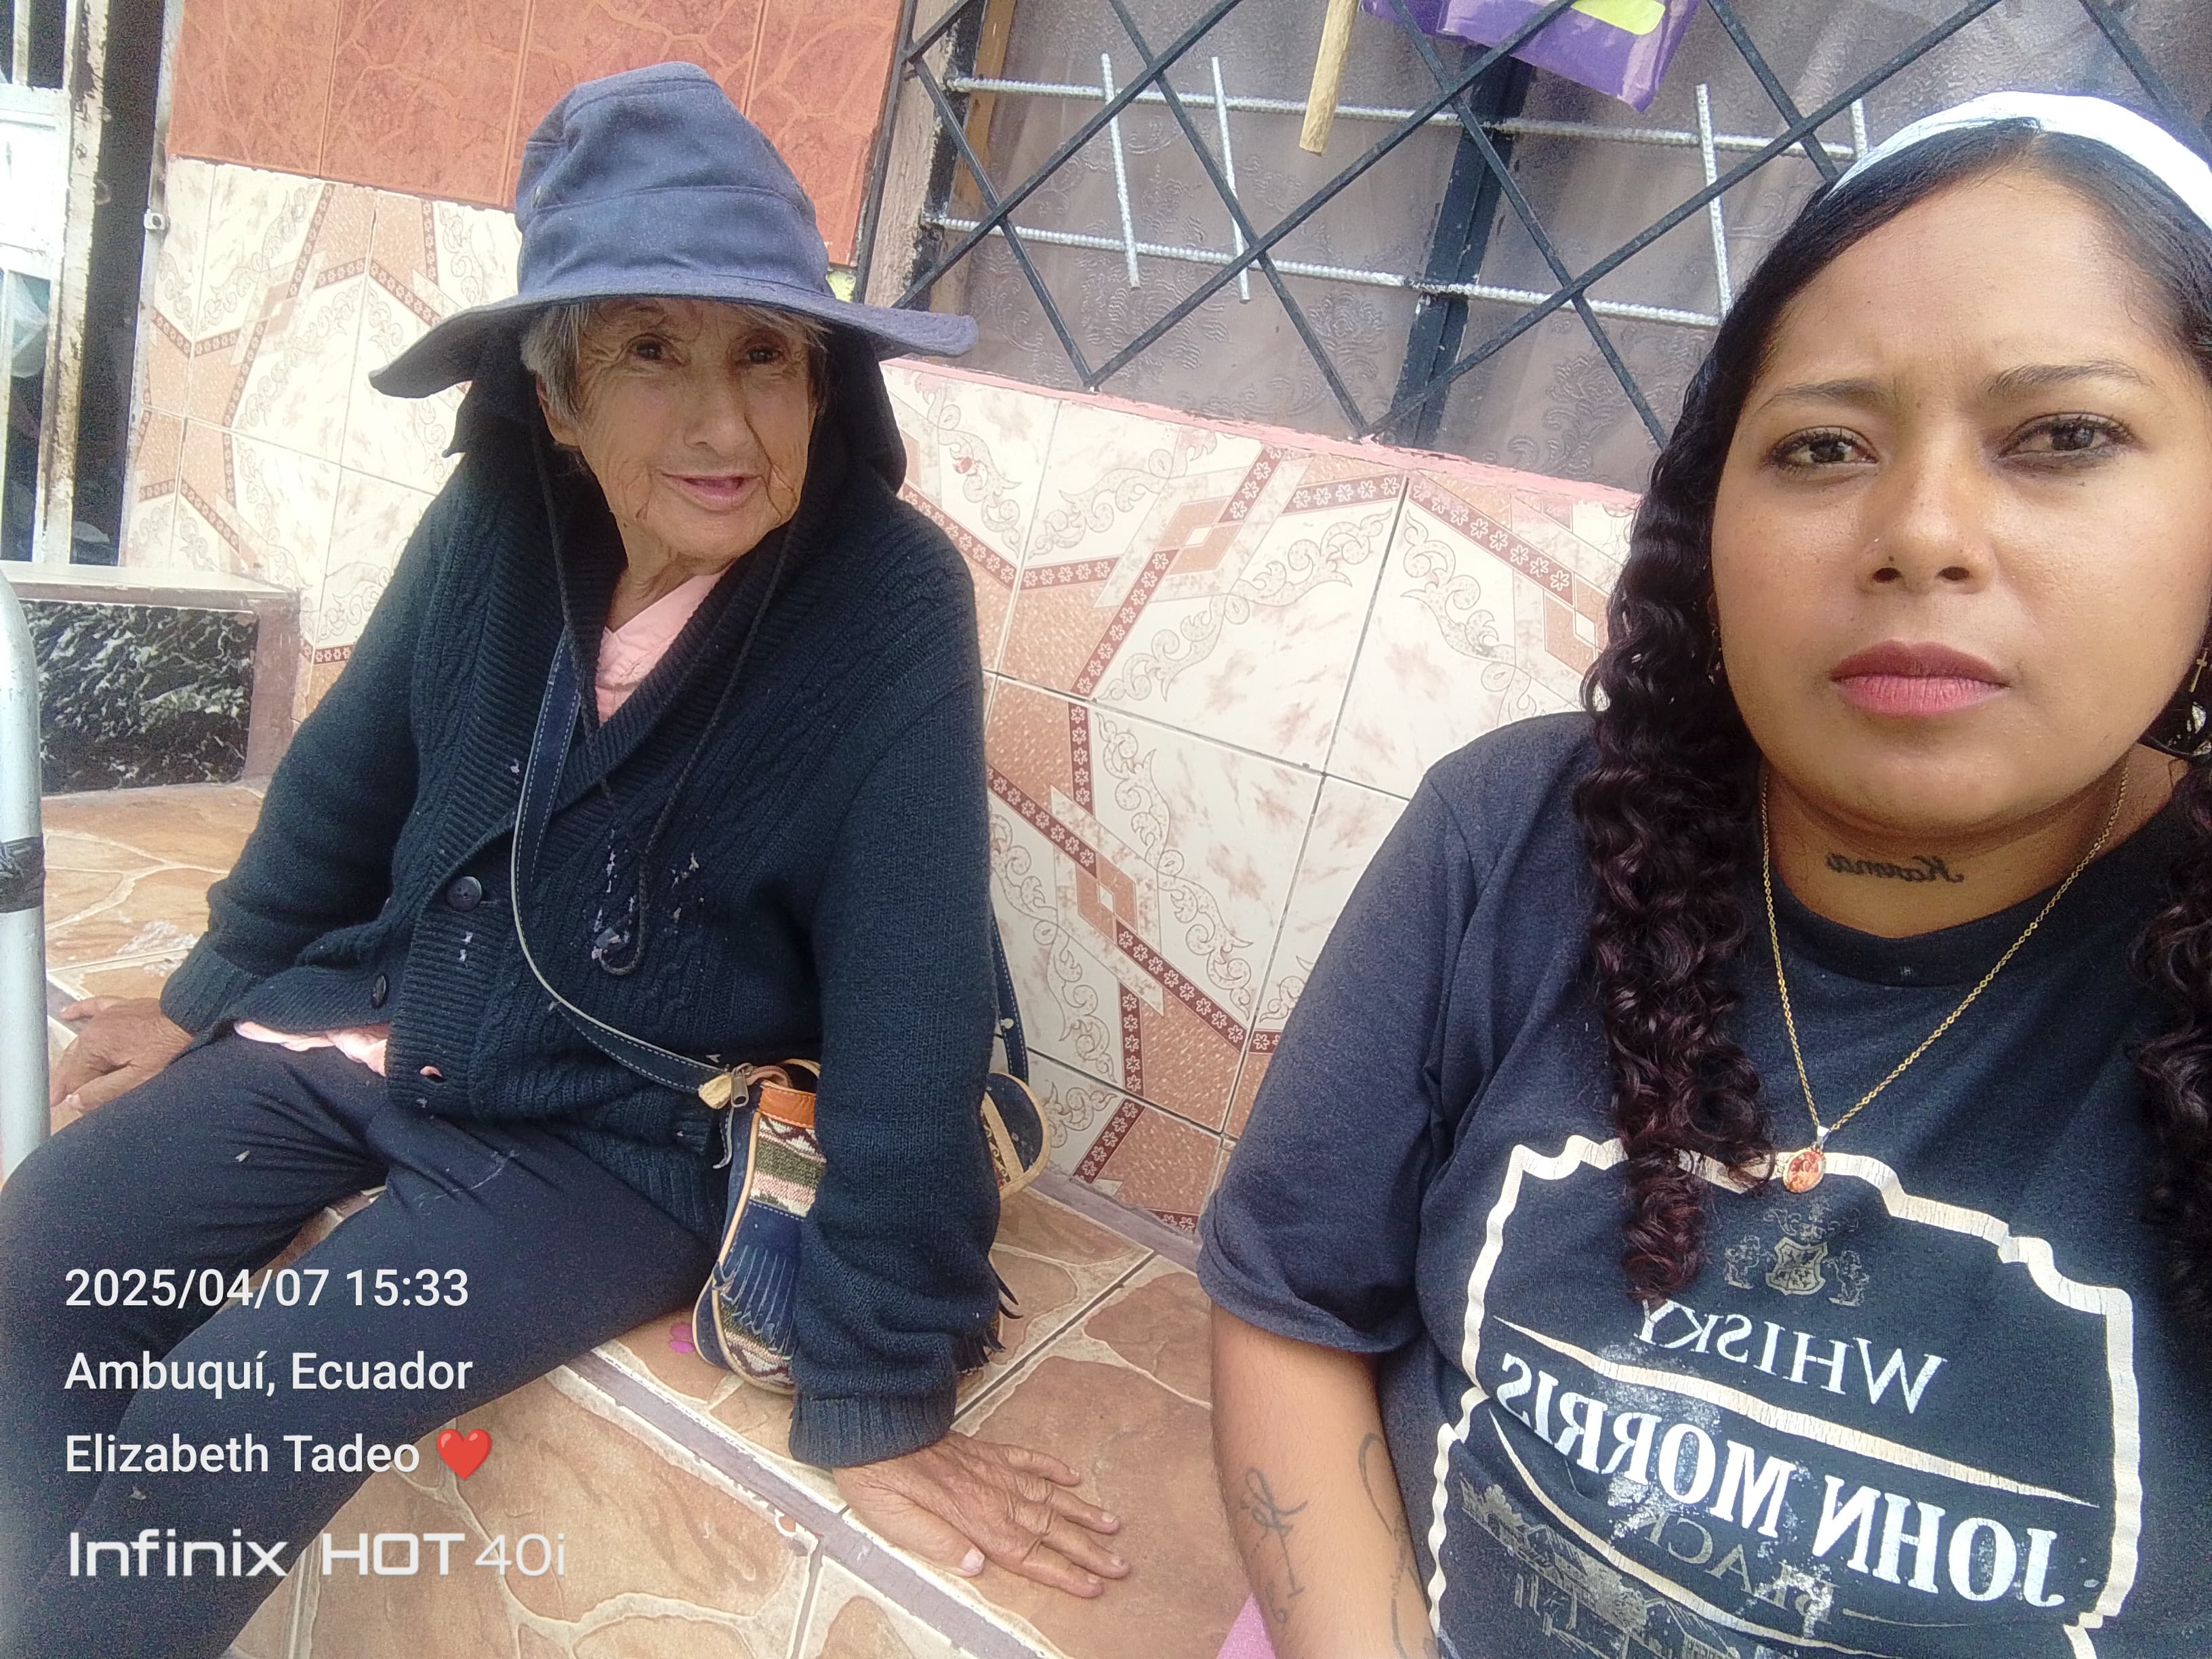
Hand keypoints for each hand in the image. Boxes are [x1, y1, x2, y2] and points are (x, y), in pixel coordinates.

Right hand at [50, 996, 191, 1113]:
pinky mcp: (123, 1006)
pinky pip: (95, 1006)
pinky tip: (66, 1014)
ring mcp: (108, 1014)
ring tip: (66, 1080)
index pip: (75, 1078)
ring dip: (75, 1060)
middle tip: (64, 1102)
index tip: (83, 1110)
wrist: (197, 1019)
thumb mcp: (138, 1080)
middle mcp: (95, 1027)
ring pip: (82, 1040)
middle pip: (76, 1061)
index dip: (78, 1096)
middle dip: (72, 1082)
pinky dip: (80, 1011)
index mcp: (94, 1045)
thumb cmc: (170, 1052)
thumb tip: (73, 1100)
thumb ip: (103, 1092)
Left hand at [835, 1432, 1128, 1598]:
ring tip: (1113, 1525)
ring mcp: (992, 1469)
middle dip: (1088, 1550)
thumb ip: (937, 1543)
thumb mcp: (893, 1521)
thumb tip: (977, 1566)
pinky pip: (1028, 1458)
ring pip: (1048, 1495)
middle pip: (1050, 1528)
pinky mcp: (985, 1450)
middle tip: (1122, 1565)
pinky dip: (1053, 1467)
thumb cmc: (878, 1480)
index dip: (1062, 1572)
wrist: (874, 1426)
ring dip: (1082, 1513)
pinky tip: (1074, 1476)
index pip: (1027, 1553)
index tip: (1094, 1585)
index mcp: (972, 1519)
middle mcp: (992, 1495)